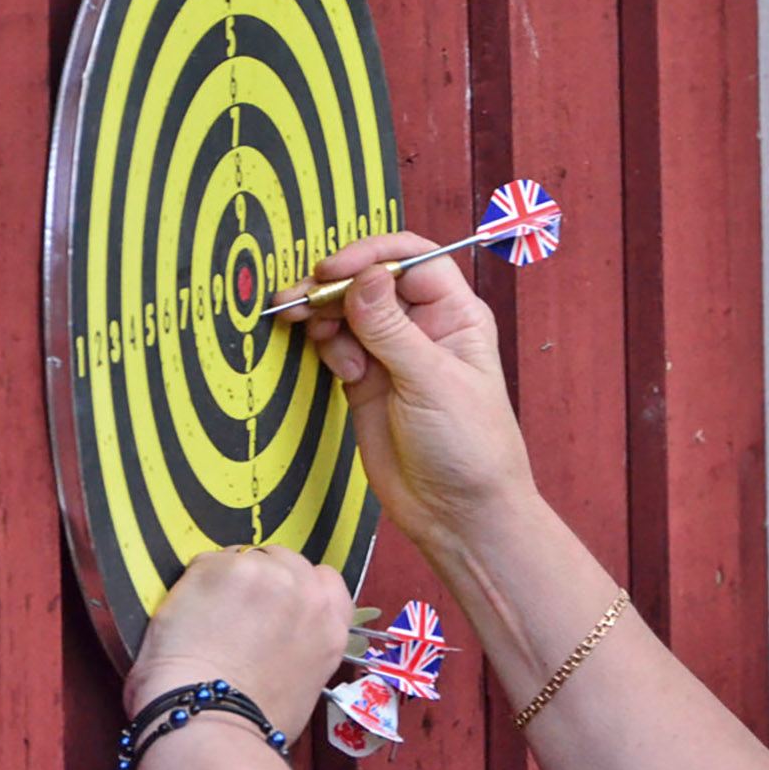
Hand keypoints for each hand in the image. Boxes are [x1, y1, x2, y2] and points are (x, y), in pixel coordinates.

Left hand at [123, 545, 352, 735]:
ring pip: (242, 557)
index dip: (297, 586)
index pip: (325, 579)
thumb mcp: (303, 688)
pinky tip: (186, 618)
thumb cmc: (251, 725)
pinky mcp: (222, 569)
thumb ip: (301, 647)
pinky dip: (193, 586)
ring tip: (204, 617)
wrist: (210, 726)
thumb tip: (276, 640)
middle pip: (284, 559)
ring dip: (225, 580)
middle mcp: (306, 593)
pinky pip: (205, 564)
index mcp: (331, 626)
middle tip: (233, 610)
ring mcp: (265, 575)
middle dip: (261, 579)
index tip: (275, 602)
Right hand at [273, 234, 538, 551]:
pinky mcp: (365, 381)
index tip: (332, 269)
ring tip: (301, 325)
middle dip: (333, 284)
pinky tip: (340, 370)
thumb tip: (363, 276)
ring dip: (321, 314)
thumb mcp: (431, 382)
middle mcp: (423, 327)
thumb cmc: (470, 447)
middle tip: (298, 300)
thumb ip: (391, 329)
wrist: (458, 514)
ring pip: (346, 312)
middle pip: (370, 281)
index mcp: (455, 314)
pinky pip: (336, 345)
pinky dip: (326, 347)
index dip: (370, 256)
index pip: (411, 260)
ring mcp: (392, 354)